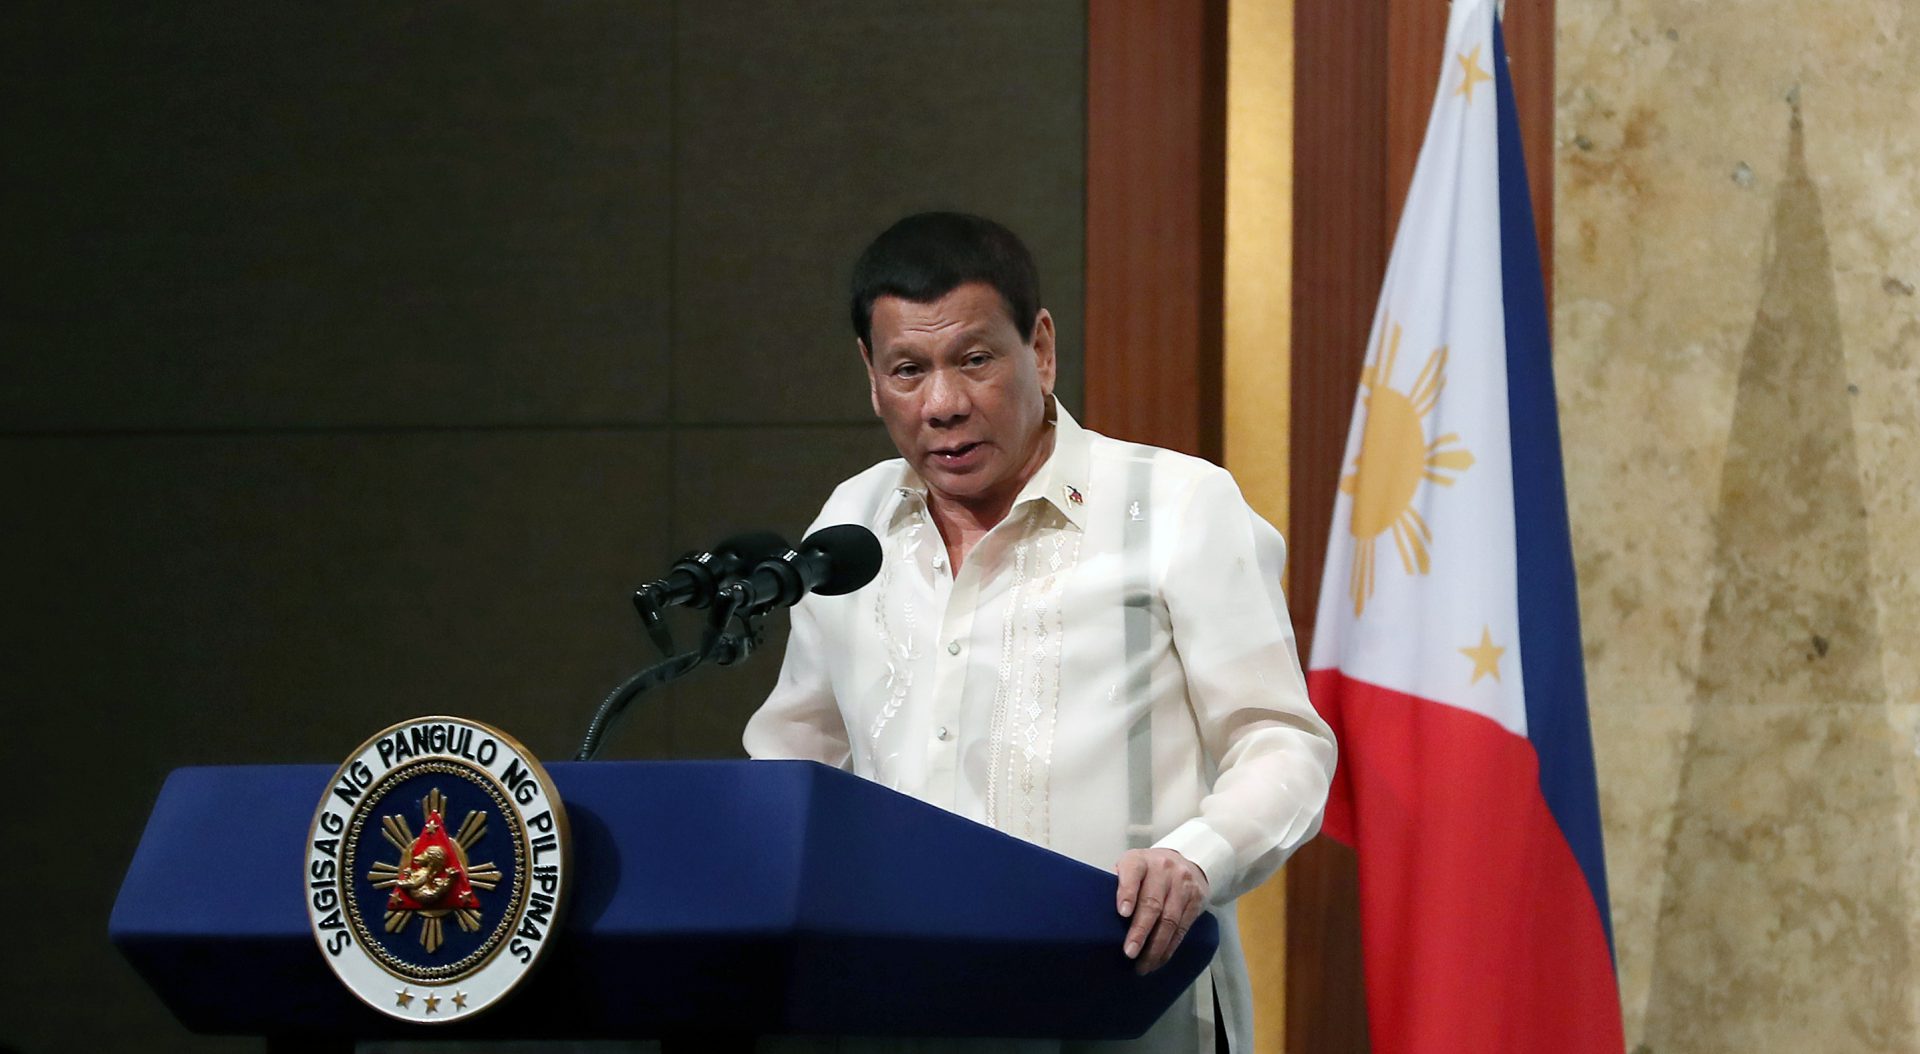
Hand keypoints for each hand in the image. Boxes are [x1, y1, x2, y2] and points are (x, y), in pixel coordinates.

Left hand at [1114, 848, 1209, 974]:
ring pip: (1169, 920)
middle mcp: (1163, 869)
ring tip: (1143, 965)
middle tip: (1130, 952)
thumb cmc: (1148, 871)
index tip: (1122, 913)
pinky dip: (1169, 947)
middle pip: (1152, 903)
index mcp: (1140, 861)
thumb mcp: (1130, 868)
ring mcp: (1182, 883)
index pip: (1132, 873)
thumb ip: (1117, 885)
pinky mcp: (1196, 899)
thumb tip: (1098, 916)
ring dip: (1155, 947)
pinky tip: (1159, 959)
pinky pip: (1182, 928)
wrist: (1184, 862)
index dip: (1127, 892)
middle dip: (1140, 932)